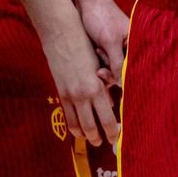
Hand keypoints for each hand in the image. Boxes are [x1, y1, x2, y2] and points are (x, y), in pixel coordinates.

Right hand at [40, 26, 118, 146]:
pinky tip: (77, 130)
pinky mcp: (60, 91)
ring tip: (91, 140)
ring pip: (78, 125)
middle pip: (92, 126)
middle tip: (105, 144)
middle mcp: (83, 95)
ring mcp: (69, 95)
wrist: (60, 32)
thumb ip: (105, 86)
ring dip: (86, 135)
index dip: (113, 132)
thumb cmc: (84, 44)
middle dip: (99, 138)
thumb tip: (111, 104)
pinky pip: (67, 115)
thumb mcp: (99, 65)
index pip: (107, 119)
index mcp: (96, 88)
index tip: (117, 139)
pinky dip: (73, 126)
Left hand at [70, 0, 129, 81]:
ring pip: (112, 68)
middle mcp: (130, 48)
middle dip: (110, 69)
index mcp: (138, 45)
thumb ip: (118, 63)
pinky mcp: (108, 48)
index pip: (135, 70)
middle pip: (123, 72)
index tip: (107, 73)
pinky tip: (95, 48)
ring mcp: (118, 48)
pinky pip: (105, 62)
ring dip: (103, 64)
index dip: (122, 75)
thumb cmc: (101, 17)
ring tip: (98, 48)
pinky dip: (99, 59)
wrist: (85, 0)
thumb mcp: (110, 42)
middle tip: (100, 57)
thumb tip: (121, 82)